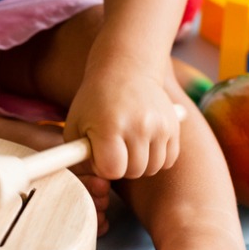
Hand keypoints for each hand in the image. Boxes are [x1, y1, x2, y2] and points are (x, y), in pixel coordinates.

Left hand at [64, 65, 180, 180]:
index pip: (112, 170)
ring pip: (152, 168)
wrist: (126, 69)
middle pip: (133, 171)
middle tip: (113, 147)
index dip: (103, 166)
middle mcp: (139, 125)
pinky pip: (168, 160)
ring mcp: (160, 126)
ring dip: (139, 163)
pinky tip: (144, 144)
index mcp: (110, 125)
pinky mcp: (174, 126)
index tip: (99, 152)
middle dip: (121, 166)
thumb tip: (95, 180)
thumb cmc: (94, 101)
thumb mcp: (75, 125)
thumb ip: (78, 157)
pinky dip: (156, 158)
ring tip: (128, 145)